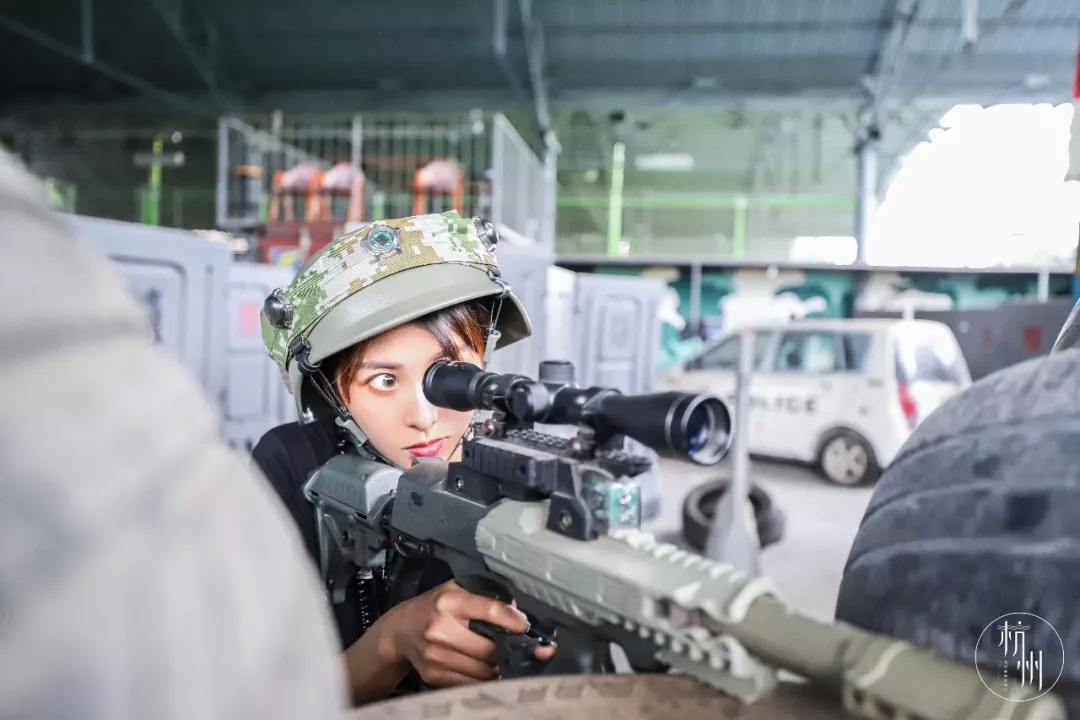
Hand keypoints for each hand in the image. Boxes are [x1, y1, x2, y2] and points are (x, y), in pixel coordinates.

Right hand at [379, 579, 556, 686]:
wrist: (400, 631)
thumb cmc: (432, 608)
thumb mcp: (454, 590)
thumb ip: (483, 595)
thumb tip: (515, 611)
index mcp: (449, 602)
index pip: (489, 610)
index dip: (512, 619)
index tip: (524, 625)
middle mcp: (441, 629)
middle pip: (489, 647)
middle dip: (507, 648)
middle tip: (517, 647)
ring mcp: (436, 655)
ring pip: (483, 669)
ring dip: (498, 666)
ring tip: (501, 658)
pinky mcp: (434, 675)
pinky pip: (470, 683)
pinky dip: (484, 678)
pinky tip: (486, 669)